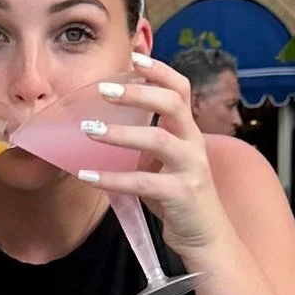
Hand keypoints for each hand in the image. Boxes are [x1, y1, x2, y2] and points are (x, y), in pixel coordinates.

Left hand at [69, 51, 229, 261]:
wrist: (207, 239)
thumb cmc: (178, 197)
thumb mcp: (164, 163)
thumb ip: (145, 143)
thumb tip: (103, 123)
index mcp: (188, 132)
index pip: (180, 89)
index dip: (159, 71)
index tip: (134, 55)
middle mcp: (193, 144)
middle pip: (173, 103)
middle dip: (138, 92)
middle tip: (104, 89)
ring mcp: (190, 168)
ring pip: (158, 140)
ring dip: (120, 133)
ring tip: (88, 129)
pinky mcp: (182, 195)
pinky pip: (143, 183)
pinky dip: (112, 178)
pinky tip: (87, 175)